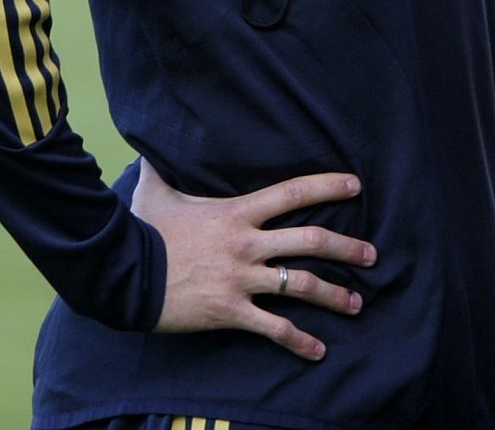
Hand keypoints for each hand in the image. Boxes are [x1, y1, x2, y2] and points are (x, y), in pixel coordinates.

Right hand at [131, 158, 375, 360]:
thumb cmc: (143, 232)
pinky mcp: (230, 312)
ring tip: (356, 303)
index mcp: (238, 212)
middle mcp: (247, 244)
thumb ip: (162, 168)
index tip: (356, 185)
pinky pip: (273, 328)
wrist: (122, 275)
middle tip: (372, 254)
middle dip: (346, 246)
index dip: (327, 186)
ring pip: (300, 285)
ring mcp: (241, 279)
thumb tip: (150, 145)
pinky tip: (317, 350)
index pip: (293, 192)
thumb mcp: (157, 193)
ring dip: (333, 294)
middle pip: (309, 240)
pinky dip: (298, 341)